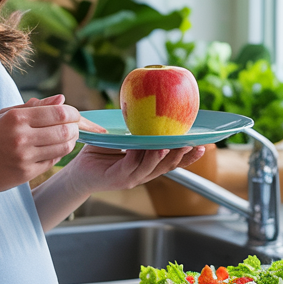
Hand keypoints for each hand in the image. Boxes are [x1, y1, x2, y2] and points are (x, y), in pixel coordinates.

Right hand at [0, 94, 78, 198]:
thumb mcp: (4, 116)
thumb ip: (34, 107)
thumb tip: (61, 99)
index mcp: (16, 118)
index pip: (58, 113)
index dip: (73, 113)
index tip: (74, 115)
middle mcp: (21, 137)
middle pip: (65, 130)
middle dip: (76, 127)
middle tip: (75, 126)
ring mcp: (25, 157)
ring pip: (64, 147)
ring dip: (71, 141)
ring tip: (66, 137)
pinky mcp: (27, 173)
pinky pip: (53, 161)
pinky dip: (59, 153)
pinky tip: (53, 149)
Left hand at [64, 143, 205, 195]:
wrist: (78, 170)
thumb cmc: (101, 152)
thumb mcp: (123, 138)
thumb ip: (137, 129)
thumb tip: (149, 105)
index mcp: (148, 164)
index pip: (173, 161)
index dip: (189, 156)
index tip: (204, 145)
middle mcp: (144, 173)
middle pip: (168, 166)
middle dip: (181, 155)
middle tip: (194, 144)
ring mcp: (132, 178)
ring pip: (151, 167)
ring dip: (161, 156)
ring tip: (169, 145)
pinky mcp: (118, 178)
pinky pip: (131, 166)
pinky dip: (139, 156)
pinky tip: (144, 147)